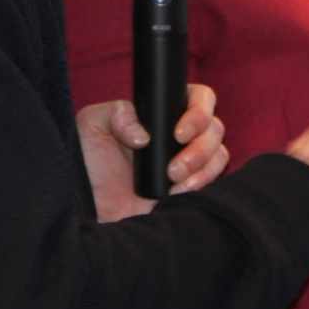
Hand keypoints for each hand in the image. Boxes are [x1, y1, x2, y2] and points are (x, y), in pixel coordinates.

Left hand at [77, 84, 228, 222]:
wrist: (91, 210)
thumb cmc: (89, 166)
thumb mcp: (91, 127)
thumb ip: (115, 114)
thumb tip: (144, 134)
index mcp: (162, 113)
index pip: (199, 97)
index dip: (199, 111)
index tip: (180, 134)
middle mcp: (180, 134)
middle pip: (214, 127)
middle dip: (199, 148)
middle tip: (173, 168)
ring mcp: (189, 160)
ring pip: (219, 153)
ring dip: (202, 168)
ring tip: (175, 183)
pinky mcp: (192, 186)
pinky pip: (216, 179)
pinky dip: (203, 184)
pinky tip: (178, 194)